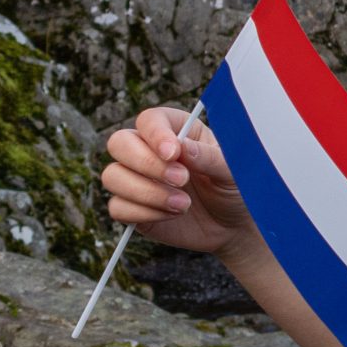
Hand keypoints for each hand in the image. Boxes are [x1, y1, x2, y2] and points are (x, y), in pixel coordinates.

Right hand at [101, 107, 254, 256]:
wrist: (232, 226)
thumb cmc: (234, 189)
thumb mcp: (233, 171)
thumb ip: (210, 158)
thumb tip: (183, 149)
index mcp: (176, 131)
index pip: (150, 120)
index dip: (155, 133)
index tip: (173, 153)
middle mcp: (149, 151)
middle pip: (119, 143)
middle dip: (146, 163)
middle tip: (182, 179)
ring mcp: (137, 179)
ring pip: (113, 176)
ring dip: (147, 192)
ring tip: (184, 204)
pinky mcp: (131, 207)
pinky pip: (117, 207)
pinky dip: (144, 213)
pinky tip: (172, 215)